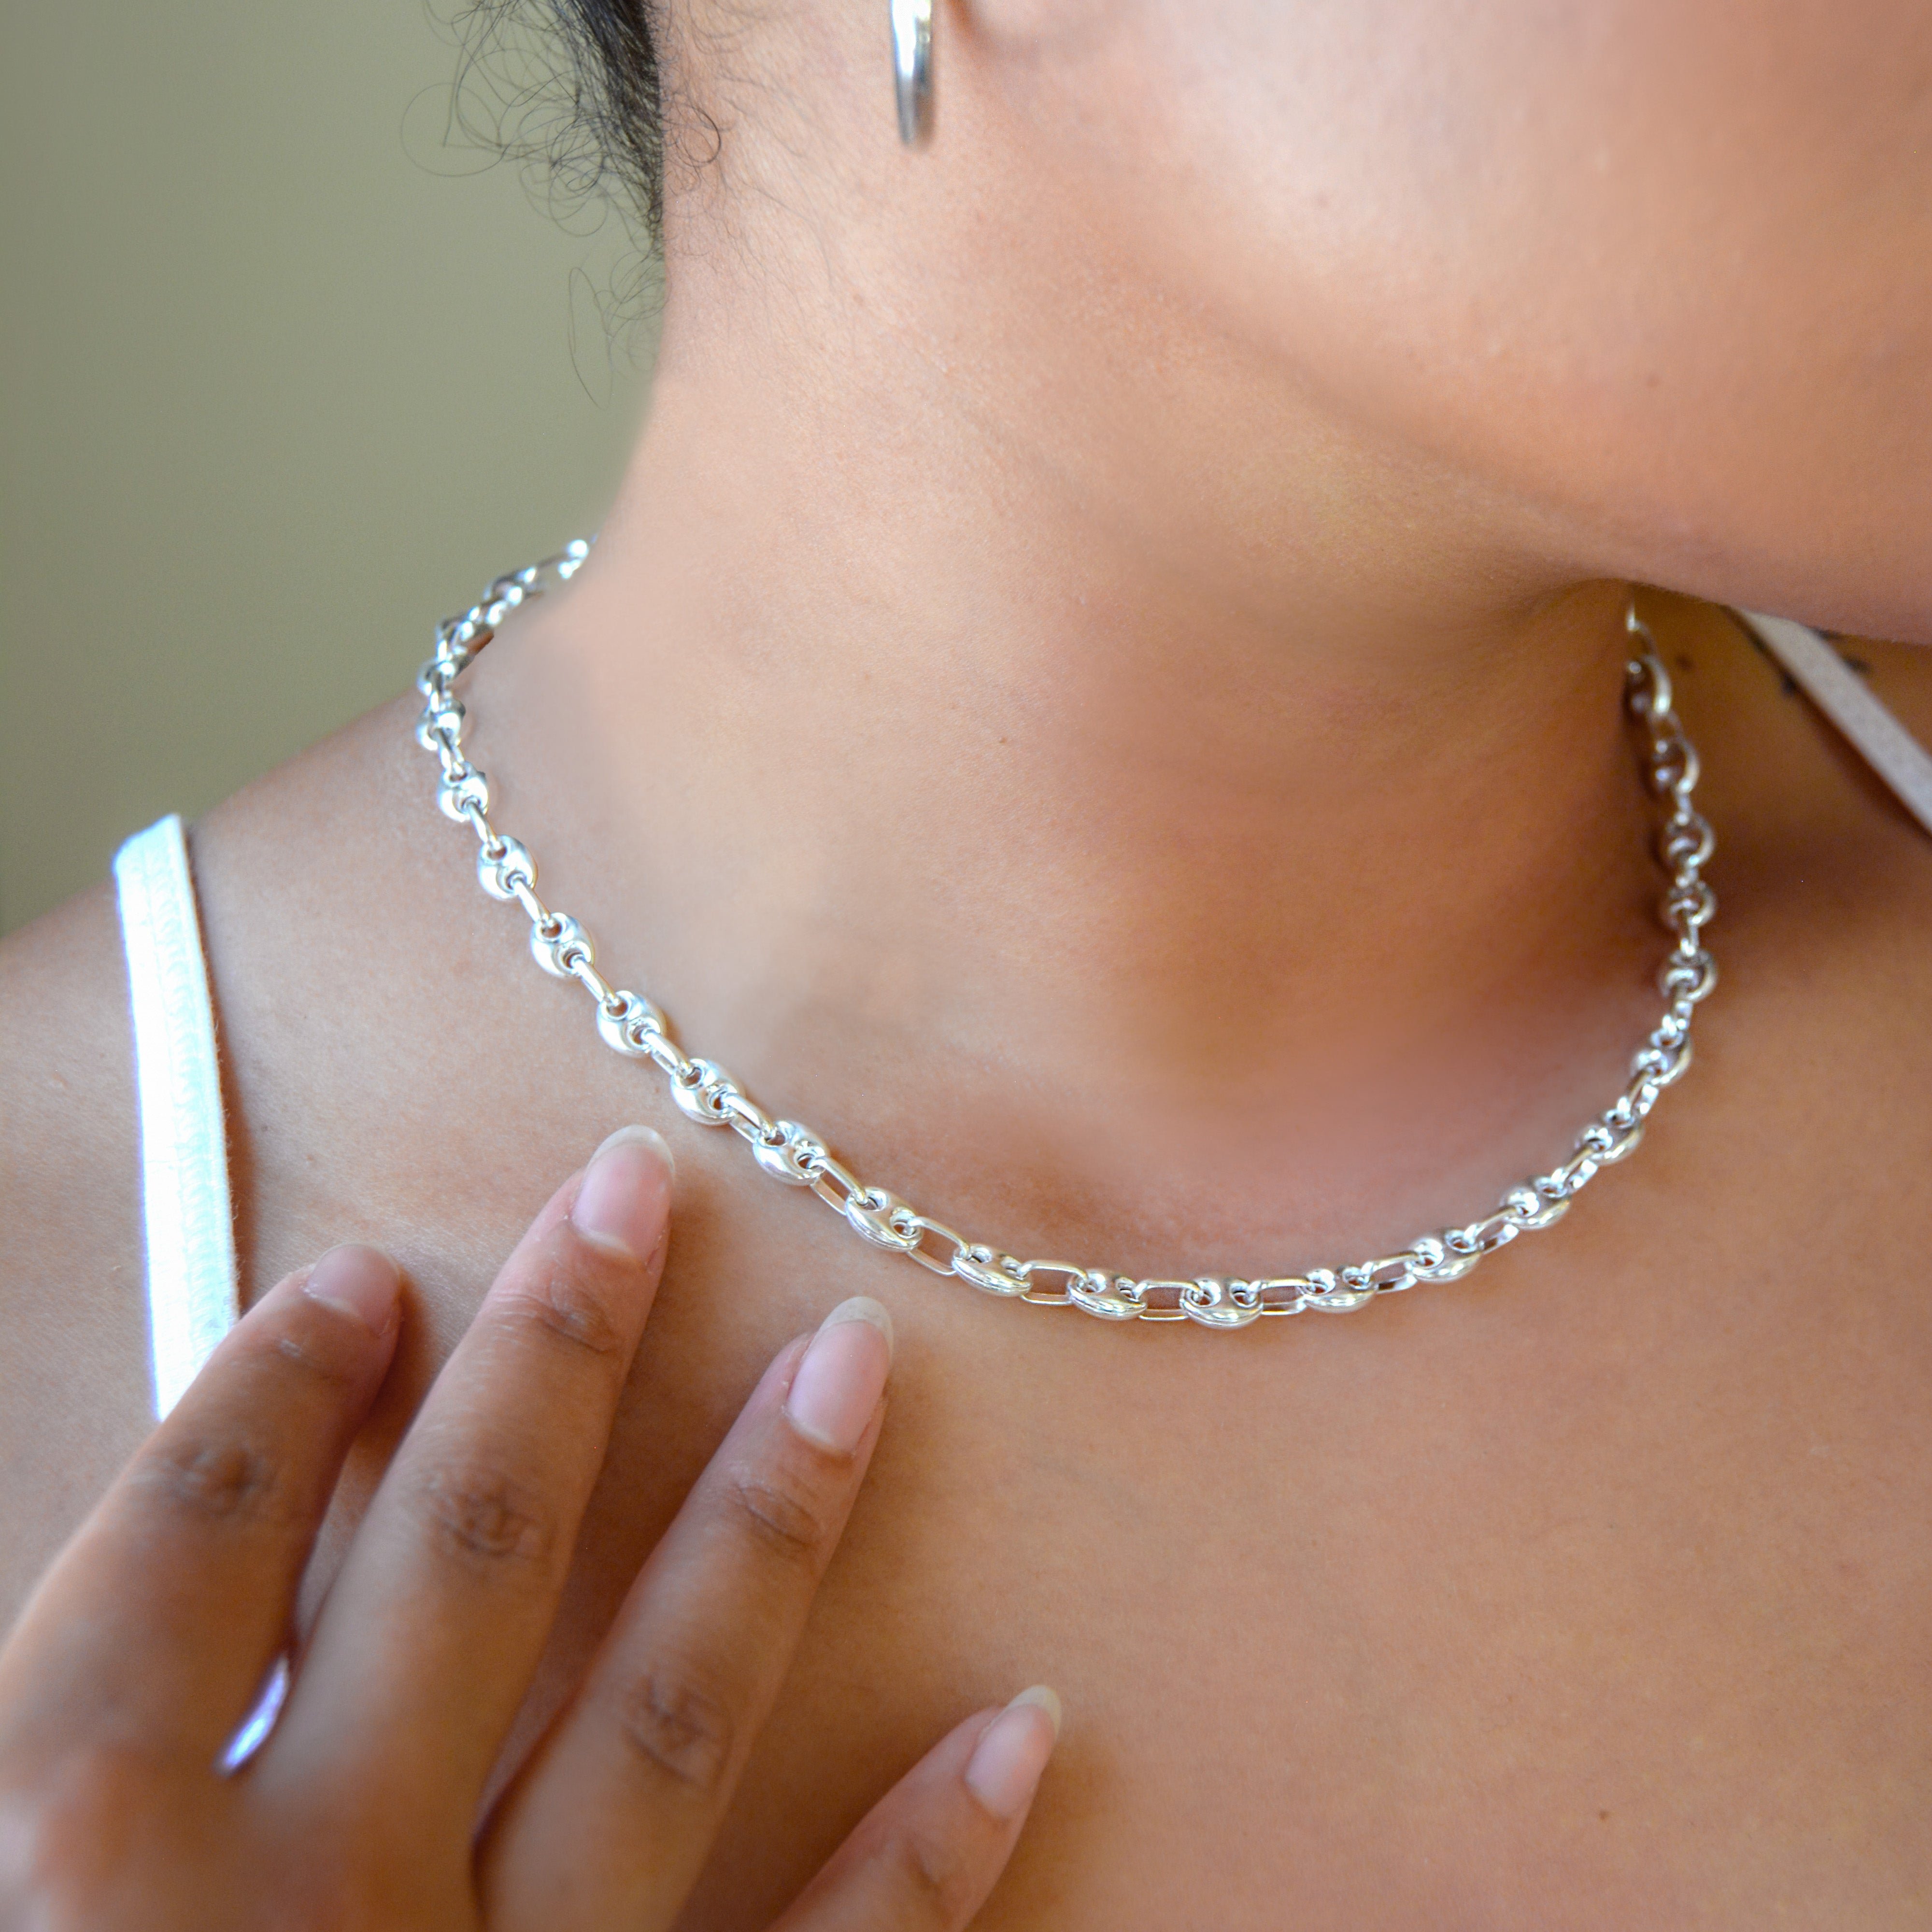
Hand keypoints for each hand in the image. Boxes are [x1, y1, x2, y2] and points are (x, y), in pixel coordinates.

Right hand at [0, 1126, 1058, 1927]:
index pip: (184, 1562)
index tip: (367, 1281)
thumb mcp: (1, 1909)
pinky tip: (1024, 1729)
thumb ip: (81, 1767)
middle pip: (447, 1573)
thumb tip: (146, 1640)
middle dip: (549, 1363)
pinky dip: (923, 1862)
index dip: (269, 1400)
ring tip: (857, 1361)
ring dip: (761, 1531)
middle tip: (647, 1190)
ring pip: (656, 1728)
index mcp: (80, 1892)